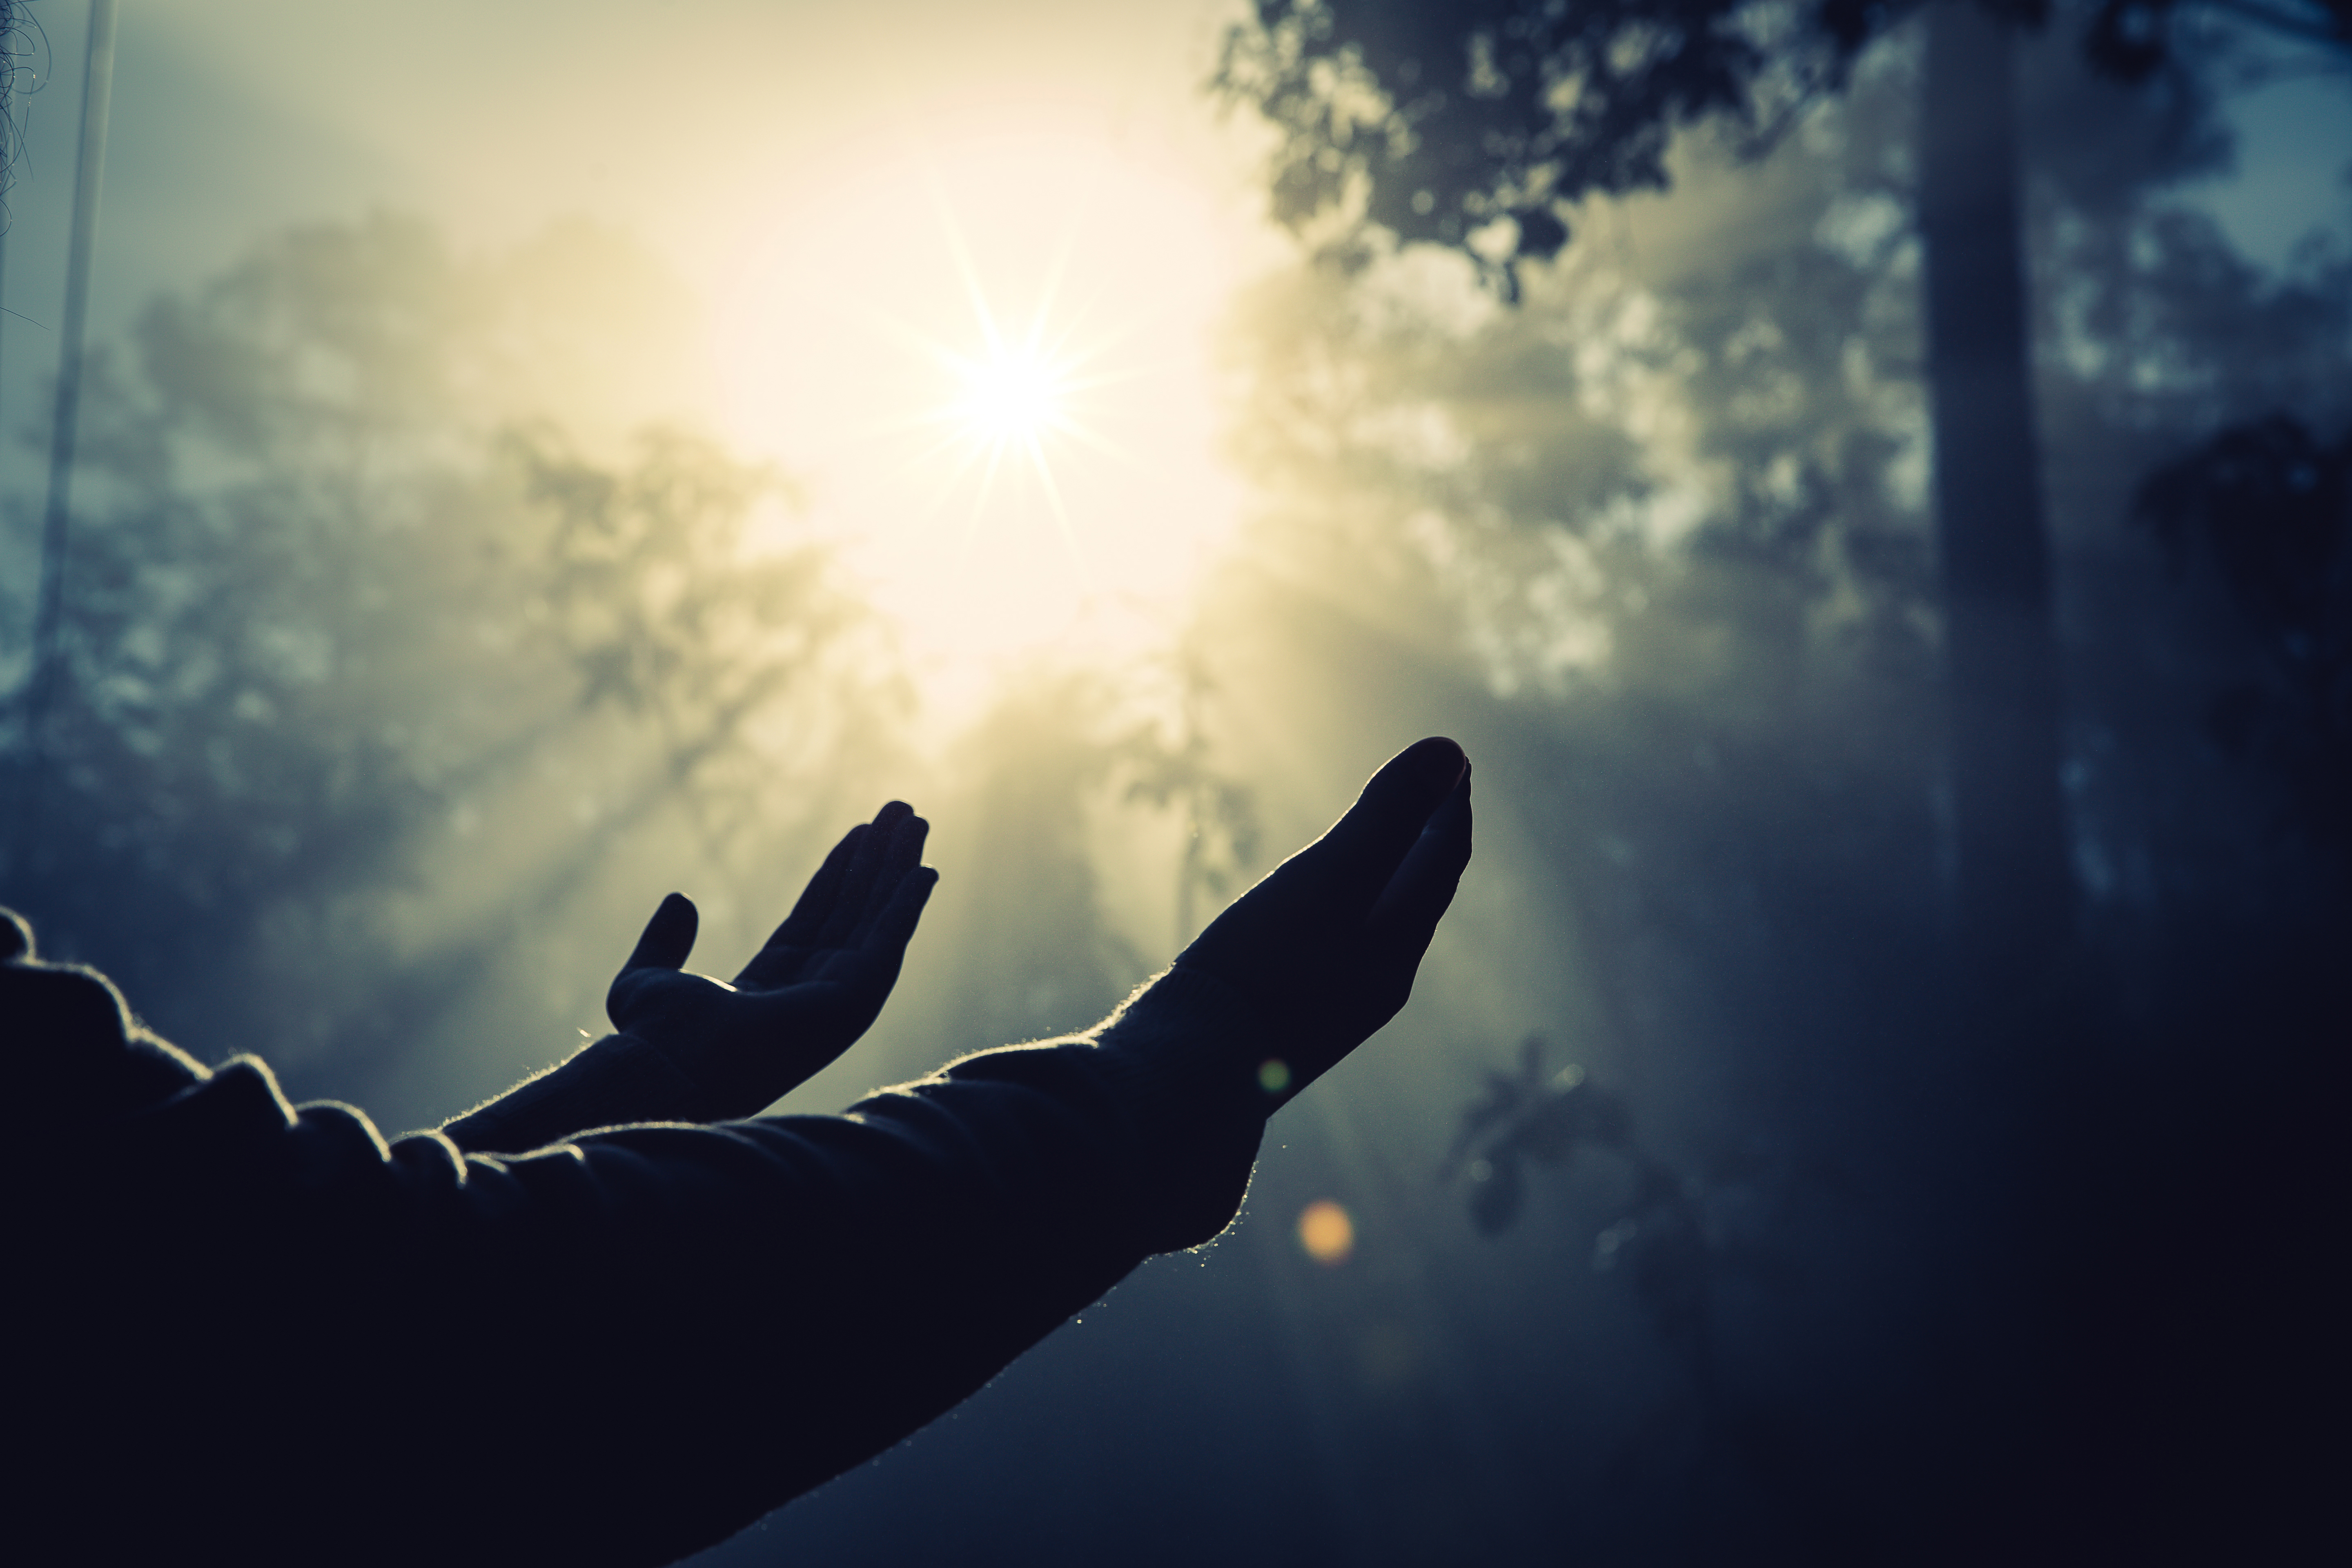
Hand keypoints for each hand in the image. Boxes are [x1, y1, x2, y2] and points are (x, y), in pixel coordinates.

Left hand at [605, 801, 938, 1118]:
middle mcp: (812, 990)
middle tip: (903, 812)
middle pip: (855, 909)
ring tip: (917, 821)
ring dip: (900, 870)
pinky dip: (908, 906)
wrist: (671, 1063)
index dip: (841, 869)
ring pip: (877, 919)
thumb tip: (680, 899)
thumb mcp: (648, 978)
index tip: (861, 830)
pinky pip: (889, 943)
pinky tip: (926, 871)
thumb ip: (663, 941)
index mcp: (772, 983)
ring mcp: (837, 998)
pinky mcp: (854, 1001)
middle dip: (880, 860)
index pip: (818, 914)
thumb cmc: (656, 1036)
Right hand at [1176, 737, 1471, 1098]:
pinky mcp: (1293, 1023)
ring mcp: (1336, 1008)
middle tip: (1432, 796)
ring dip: (1388, 882)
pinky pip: (1338, 957)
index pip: (1440, 863)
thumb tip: (1451, 749)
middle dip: (1426, 842)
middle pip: (1416, 898)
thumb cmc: (1263, 967)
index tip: (1456, 764)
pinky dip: (1346, 917)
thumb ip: (1388, 815)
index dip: (1449, 807)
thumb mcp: (1330, 877)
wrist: (1195, 1070)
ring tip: (1382, 851)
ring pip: (1378, 931)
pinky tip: (1314, 920)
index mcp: (1397, 945)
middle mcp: (1379, 982)